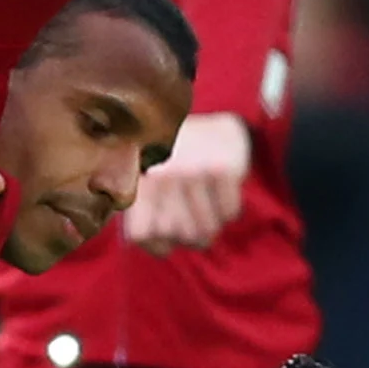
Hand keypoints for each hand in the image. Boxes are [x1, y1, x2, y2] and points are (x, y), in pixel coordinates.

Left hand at [125, 113, 249, 251]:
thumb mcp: (147, 178)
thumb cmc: (175, 160)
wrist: (211, 122)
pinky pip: (229, 214)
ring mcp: (193, 172)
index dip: (158, 243)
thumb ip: (142, 211)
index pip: (141, 236)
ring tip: (207, 209)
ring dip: (211, 226)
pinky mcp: (222, 169)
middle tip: (194, 218)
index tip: (168, 234)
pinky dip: (228, 211)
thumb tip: (153, 245)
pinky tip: (221, 194)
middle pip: (180, 237)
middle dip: (191, 236)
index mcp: (139, 180)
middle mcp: (163, 177)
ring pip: (206, 231)